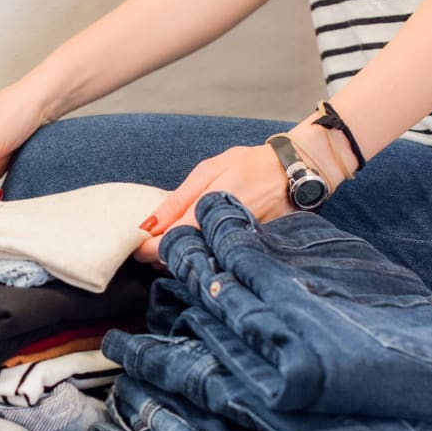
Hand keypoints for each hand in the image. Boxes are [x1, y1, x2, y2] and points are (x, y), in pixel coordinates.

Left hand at [133, 145, 296, 262]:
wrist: (295, 172)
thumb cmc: (249, 166)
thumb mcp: (208, 171)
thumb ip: (177, 200)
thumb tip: (148, 225)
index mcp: (205, 214)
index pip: (165, 245)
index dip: (145, 249)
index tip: (137, 244)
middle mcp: (219, 236)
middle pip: (179, 261)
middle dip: (161, 256)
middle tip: (154, 242)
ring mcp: (233, 248)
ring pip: (197, 264)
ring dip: (181, 257)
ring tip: (175, 240)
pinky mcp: (244, 253)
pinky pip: (216, 261)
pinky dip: (202, 256)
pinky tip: (198, 245)